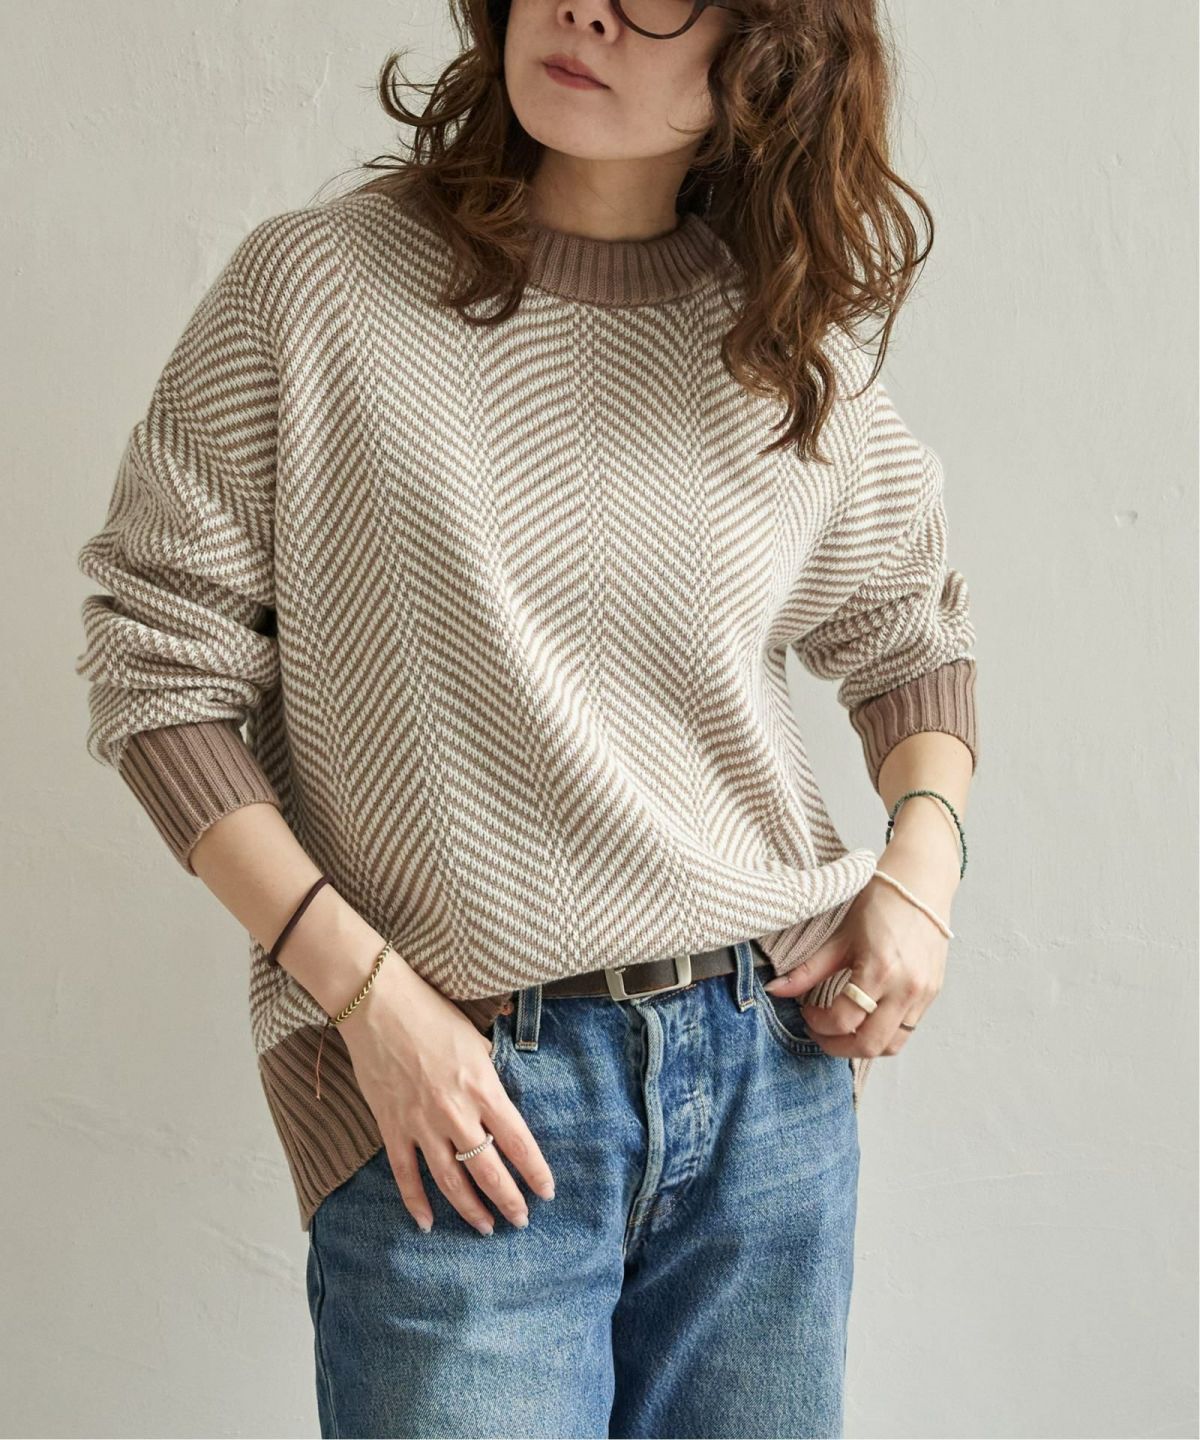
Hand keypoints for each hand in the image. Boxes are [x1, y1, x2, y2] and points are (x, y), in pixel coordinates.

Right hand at [336, 957, 556, 1233]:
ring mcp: (421, 1123)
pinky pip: (405, 1175)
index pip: (518, 1141)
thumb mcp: (475, 1040)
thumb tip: (499, 1100)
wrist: (378, 1005)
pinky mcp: (391, 1127)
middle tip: (521, 1221)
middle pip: (488, 1170)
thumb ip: (489, 1075)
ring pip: (451, 1181)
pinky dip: (416, 1202)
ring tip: (486, 1228)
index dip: (535, 1172)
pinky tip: (427, 1224)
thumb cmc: (431, 1013)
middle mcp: (456, 1112)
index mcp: (483, 1087)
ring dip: (470, 1209)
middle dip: (509, 1200)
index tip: (547, 1192)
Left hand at [763, 837, 954, 1058]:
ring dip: (863, 1045)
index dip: (818, 1024)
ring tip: (842, 1029)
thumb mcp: (838, 935)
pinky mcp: (932, 993)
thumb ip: (807, 970)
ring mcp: (924, 994)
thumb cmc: (879, 902)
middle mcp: (906, 988)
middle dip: (838, 1046)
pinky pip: (908, 1030)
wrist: (920, 882)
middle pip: (870, 1045)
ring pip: (892, 1045)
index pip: (844, 1021)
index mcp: (880, 970)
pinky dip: (884, 1033)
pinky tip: (865, 1018)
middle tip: (819, 1031)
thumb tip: (775, 989)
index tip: (806, 1013)